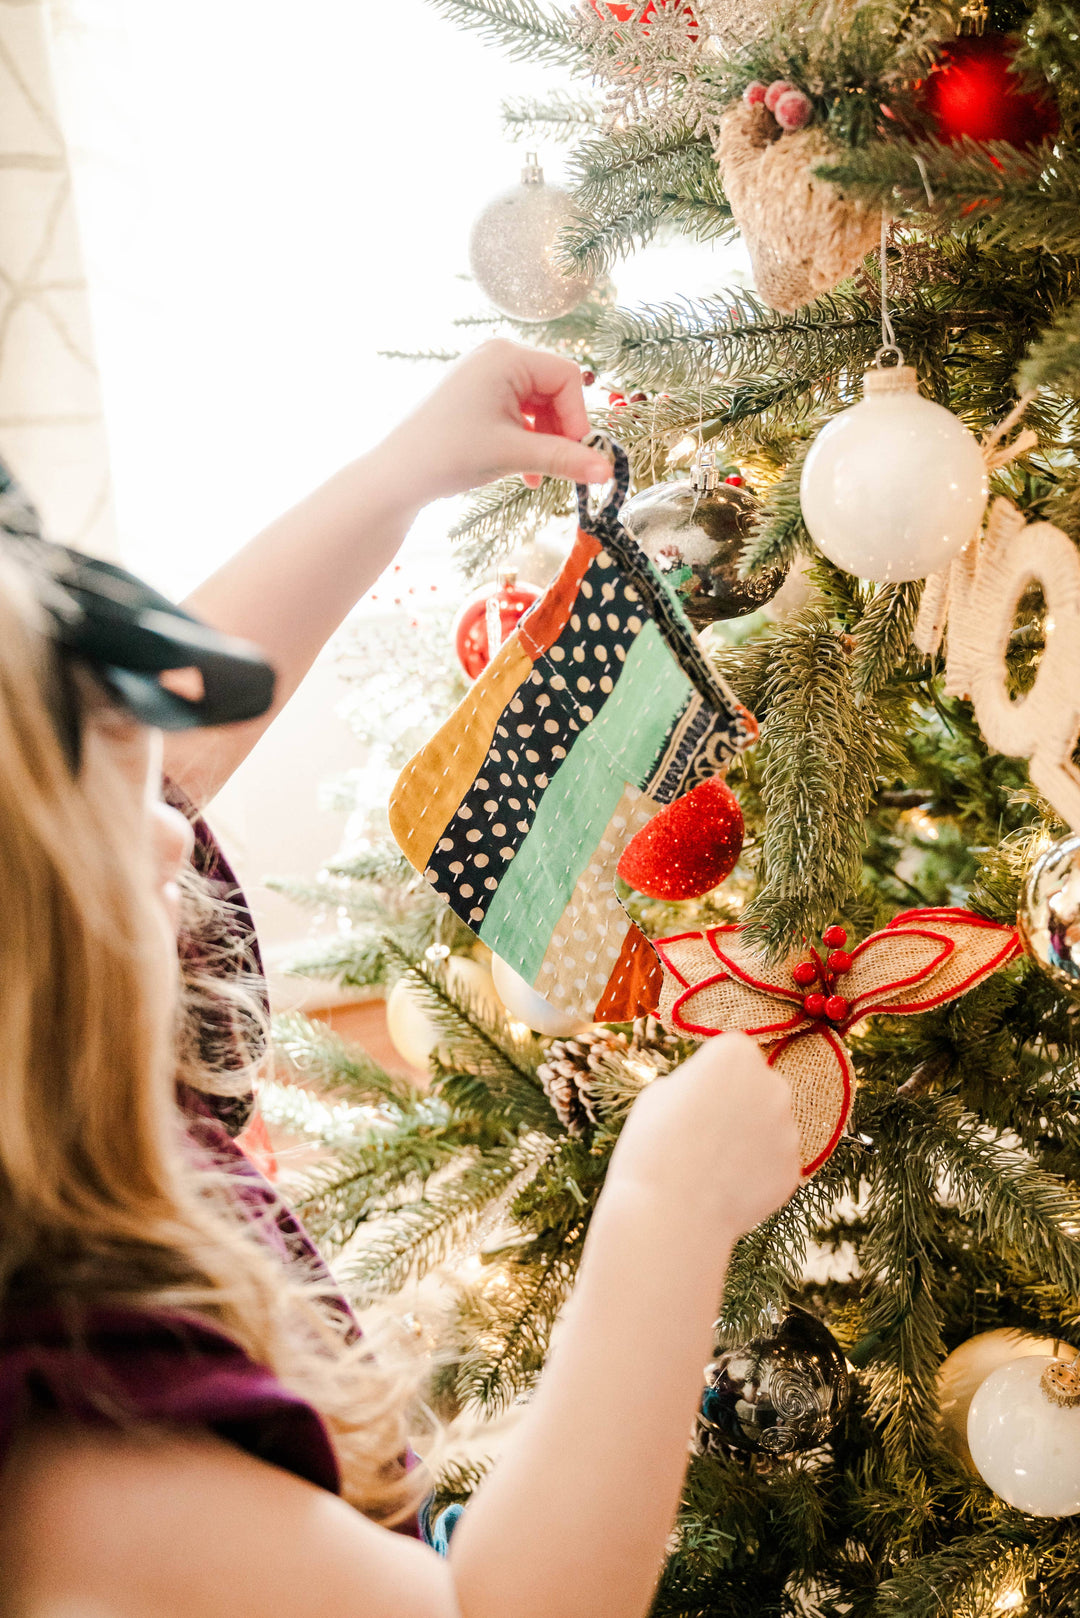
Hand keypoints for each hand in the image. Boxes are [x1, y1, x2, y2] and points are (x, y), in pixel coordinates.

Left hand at [375, 340, 612, 504]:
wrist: (396, 475)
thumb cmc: (449, 454)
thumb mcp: (514, 455)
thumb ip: (564, 459)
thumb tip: (608, 470)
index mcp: (506, 356)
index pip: (567, 377)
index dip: (577, 418)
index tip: (576, 456)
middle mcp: (496, 356)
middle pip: (554, 389)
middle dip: (560, 430)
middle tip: (560, 467)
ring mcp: (485, 374)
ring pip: (538, 404)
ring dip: (544, 440)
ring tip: (536, 474)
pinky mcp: (477, 395)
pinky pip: (518, 411)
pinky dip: (526, 439)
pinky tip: (523, 471)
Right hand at [607, 1033, 801, 1240]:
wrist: (672, 1214)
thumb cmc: (654, 1146)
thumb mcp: (659, 1094)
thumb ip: (694, 1083)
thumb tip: (709, 1092)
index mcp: (737, 1053)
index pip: (732, 1053)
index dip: (709, 1075)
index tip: (692, 1098)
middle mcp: (773, 1083)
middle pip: (757, 1086)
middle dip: (738, 1102)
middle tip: (703, 1132)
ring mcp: (789, 1128)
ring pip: (769, 1124)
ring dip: (749, 1137)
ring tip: (712, 1164)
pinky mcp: (795, 1168)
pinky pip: (775, 1161)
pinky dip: (756, 1171)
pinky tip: (727, 1185)